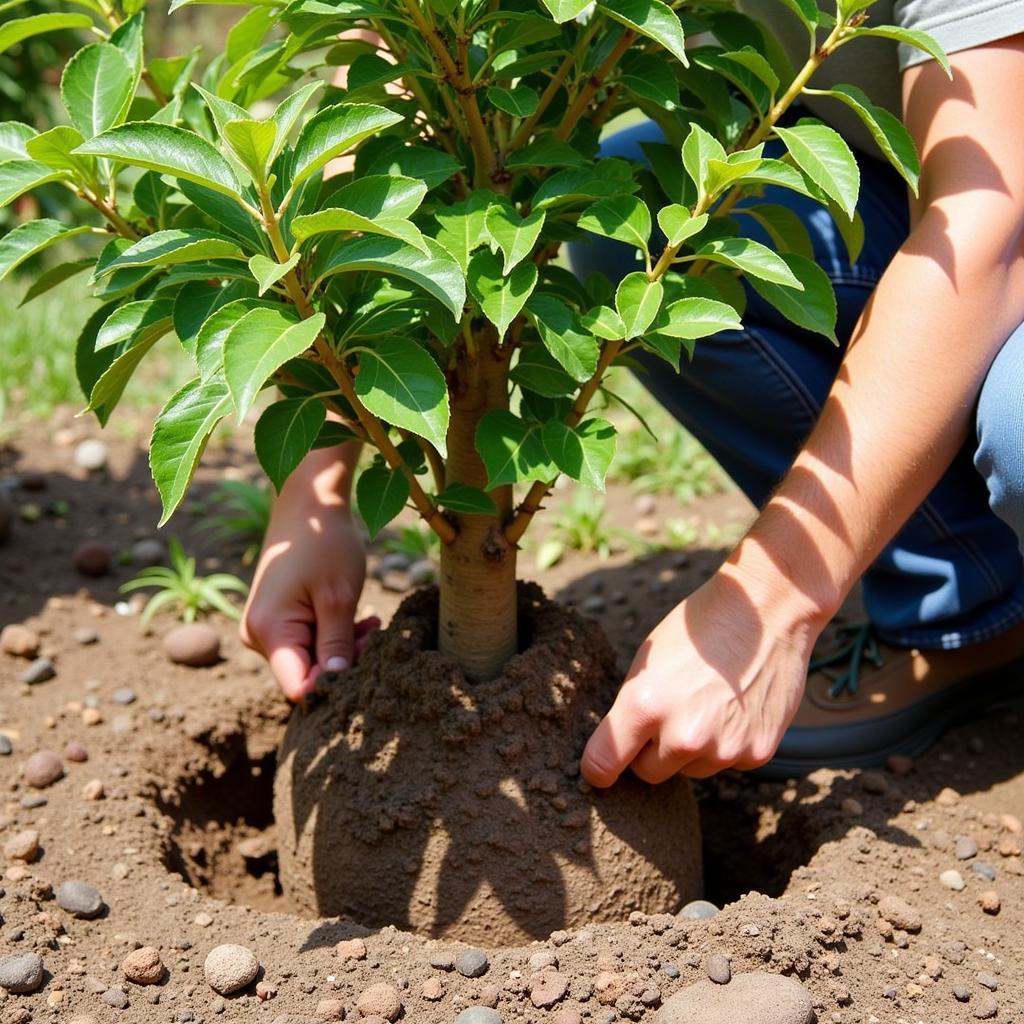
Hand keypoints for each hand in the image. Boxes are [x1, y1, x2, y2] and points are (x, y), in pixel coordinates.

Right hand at [241, 483, 377, 701]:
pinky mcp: (277, 620)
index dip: (334, 685)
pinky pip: (307, 642)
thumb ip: (337, 645)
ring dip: (344, 647)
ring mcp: (265, 628)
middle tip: (376, 633)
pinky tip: (361, 620)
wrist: (308, 504)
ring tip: (372, 623)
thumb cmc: (324, 543)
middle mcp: (257, 636)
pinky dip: (335, 635)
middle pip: (305, 673)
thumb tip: (337, 687)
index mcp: (269, 631)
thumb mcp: (339, 597)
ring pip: (310, 659)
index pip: (298, 687)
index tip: (366, 663)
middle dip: (345, 661)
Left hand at [581, 560, 822, 783]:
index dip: (598, 770)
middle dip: (651, 752)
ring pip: (691, 769)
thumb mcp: (647, 663)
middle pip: (649, 773)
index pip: (604, 764)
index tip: (598, 773)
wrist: (764, 613)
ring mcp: (723, 749)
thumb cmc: (698, 631)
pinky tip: (735, 707)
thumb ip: (631, 710)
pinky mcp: (757, 754)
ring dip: (692, 749)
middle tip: (667, 715)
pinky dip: (728, 744)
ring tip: (707, 702)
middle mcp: (683, 736)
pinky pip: (728, 763)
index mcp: (644, 706)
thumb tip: (619, 749)